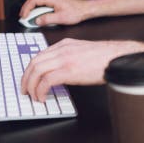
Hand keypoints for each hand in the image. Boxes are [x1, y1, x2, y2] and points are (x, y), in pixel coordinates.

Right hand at [19, 0, 91, 26]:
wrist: (85, 9)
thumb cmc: (76, 12)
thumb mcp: (61, 18)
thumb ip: (47, 19)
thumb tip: (37, 21)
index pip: (34, 0)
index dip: (27, 8)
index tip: (24, 16)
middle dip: (27, 7)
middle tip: (23, 16)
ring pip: (38, 0)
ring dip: (32, 8)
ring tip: (29, 16)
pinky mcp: (55, 2)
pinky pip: (43, 3)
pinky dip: (37, 8)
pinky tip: (38, 15)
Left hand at [20, 38, 143, 101]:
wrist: (118, 57)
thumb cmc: (105, 58)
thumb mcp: (83, 52)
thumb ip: (70, 57)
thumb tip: (61, 72)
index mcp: (64, 44)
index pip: (39, 55)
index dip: (30, 69)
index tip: (29, 79)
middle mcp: (62, 49)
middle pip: (34, 62)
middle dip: (26, 78)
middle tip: (25, 90)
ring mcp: (65, 59)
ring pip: (37, 71)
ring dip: (31, 86)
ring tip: (33, 96)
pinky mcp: (69, 70)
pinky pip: (46, 81)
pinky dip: (41, 90)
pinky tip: (43, 97)